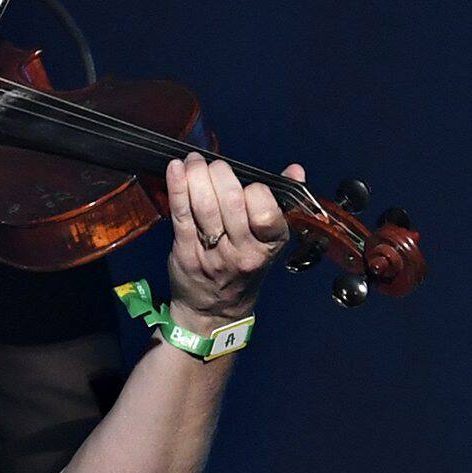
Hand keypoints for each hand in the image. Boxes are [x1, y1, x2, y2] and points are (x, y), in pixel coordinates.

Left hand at [162, 154, 302, 326]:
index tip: (247, 185)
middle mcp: (243, 251)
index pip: (265, 210)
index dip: (255, 190)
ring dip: (196, 175)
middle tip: (212, 165)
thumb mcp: (268, 240)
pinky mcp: (186, 251)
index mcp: (270, 244)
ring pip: (204, 205)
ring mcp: (213, 252)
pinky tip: (175, 168)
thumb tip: (296, 170)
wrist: (214, 310)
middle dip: (219, 173)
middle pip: (231, 201)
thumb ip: (281, 202)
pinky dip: (177, 187)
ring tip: (193, 162)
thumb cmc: (243, 267)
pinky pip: (181, 213)